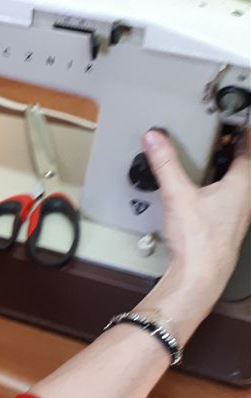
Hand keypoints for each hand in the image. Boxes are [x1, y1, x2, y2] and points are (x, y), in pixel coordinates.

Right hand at [144, 128, 250, 311]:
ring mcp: (238, 215)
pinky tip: (202, 194)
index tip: (236, 122)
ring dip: (226, 171)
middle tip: (222, 137)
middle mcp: (245, 199)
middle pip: (244, 166)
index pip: (248, 149)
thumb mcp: (178, 194)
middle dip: (233, 151)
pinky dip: (219, 190)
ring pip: (238, 185)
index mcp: (242, 185)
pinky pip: (228, 200)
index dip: (242, 133)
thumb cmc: (199, 241)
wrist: (200, 275)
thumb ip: (166, 164)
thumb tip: (156, 139)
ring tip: (212, 161)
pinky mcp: (227, 227)